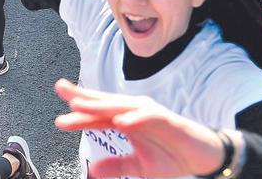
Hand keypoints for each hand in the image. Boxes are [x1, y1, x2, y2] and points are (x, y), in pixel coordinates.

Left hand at [53, 79, 227, 178]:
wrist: (203, 158)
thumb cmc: (172, 155)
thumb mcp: (139, 167)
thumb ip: (116, 166)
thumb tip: (92, 171)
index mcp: (127, 122)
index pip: (98, 115)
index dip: (79, 112)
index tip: (59, 114)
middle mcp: (135, 113)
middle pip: (104, 103)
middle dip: (82, 97)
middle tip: (61, 90)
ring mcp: (150, 114)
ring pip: (121, 106)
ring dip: (101, 105)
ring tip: (81, 105)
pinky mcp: (168, 120)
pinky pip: (149, 117)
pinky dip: (134, 118)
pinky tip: (120, 121)